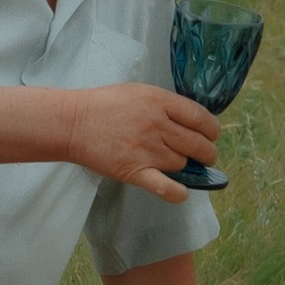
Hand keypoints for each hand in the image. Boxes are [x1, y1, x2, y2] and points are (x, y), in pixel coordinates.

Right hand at [64, 80, 220, 197]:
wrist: (72, 123)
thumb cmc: (104, 105)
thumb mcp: (140, 92)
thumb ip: (166, 105)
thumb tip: (190, 119)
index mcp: (160, 101)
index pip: (201, 118)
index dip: (212, 130)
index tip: (211, 135)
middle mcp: (157, 124)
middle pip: (198, 144)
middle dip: (206, 153)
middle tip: (203, 156)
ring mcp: (147, 149)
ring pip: (182, 164)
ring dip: (184, 166)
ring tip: (175, 163)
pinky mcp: (134, 171)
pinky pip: (165, 187)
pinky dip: (178, 192)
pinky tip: (181, 192)